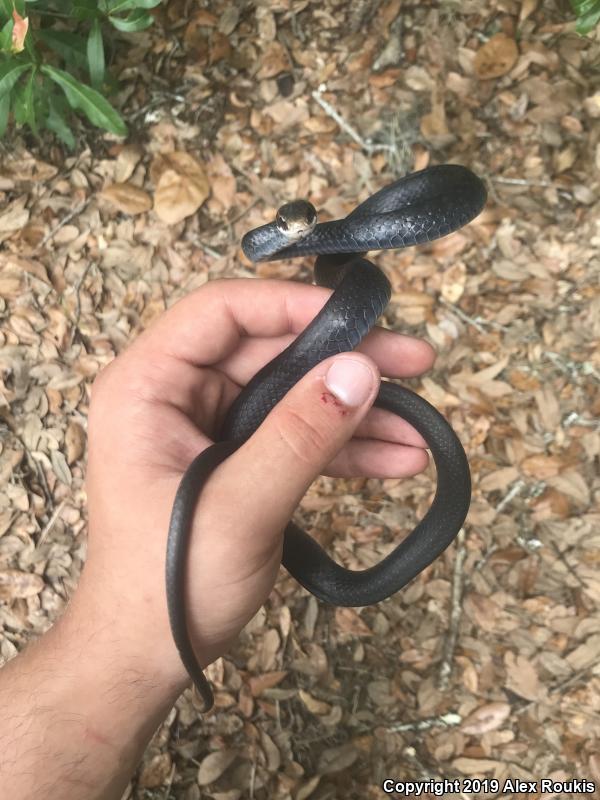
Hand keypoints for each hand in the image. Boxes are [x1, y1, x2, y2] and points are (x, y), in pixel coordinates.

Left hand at [74, 278, 435, 688]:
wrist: (147, 655)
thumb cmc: (167, 585)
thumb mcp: (238, 506)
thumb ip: (299, 436)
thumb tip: (359, 371)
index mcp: (148, 386)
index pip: (223, 312)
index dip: (294, 306)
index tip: (363, 321)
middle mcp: (177, 395)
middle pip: (270, 352)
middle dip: (345, 364)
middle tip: (416, 366)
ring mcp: (208, 428)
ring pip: (292, 396)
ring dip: (356, 412)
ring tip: (420, 428)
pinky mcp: (236, 459)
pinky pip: (294, 436)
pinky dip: (342, 447)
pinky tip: (396, 458)